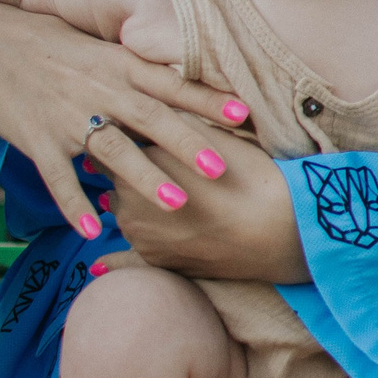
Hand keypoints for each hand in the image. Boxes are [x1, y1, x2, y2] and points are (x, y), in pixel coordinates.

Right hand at [0, 1, 242, 238]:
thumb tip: (186, 83)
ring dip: (145, 178)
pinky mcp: (35, 139)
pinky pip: (57, 176)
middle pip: (151, 119)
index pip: (172, 84)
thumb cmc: (50, 45)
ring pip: (112, 149)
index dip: (208, 99)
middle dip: (187, 145)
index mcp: (119, 66)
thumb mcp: (101, 50)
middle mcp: (99, 89)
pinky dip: (73, 204)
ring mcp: (67, 116)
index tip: (245, 114)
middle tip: (221, 169)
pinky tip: (92, 231)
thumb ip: (140, 71)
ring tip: (177, 203)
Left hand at [108, 129, 307, 283]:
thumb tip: (146, 113)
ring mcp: (137, 236)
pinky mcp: (153, 262)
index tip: (139, 138)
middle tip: (162, 171)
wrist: (278, 230)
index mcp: (136, 163)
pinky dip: (113, 261)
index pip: (117, 144)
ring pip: (127, 215)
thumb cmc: (248, 175)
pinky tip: (100, 264)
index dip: (130, 140)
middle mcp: (125, 201)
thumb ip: (170, 122)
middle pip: (118, 181)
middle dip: (132, 175)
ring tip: (166, 202)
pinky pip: (123, 261)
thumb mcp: (209, 135)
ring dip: (138, 207)